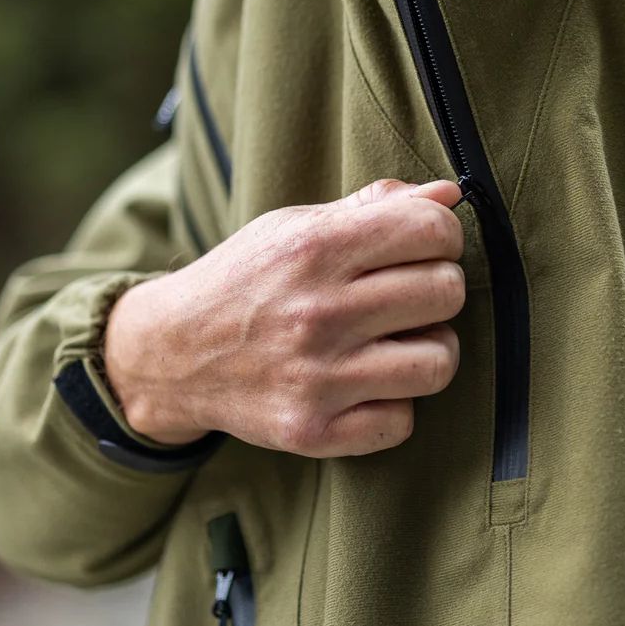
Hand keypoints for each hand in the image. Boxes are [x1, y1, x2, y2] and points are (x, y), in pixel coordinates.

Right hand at [103, 179, 464, 456]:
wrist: (172, 353)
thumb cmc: (248, 281)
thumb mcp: (297, 226)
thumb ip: (375, 207)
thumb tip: (452, 195)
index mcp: (315, 248)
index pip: (432, 229)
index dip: (442, 235)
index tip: (424, 247)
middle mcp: (317, 312)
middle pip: (446, 293)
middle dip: (438, 290)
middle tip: (409, 297)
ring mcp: (316, 377)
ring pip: (439, 362)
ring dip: (429, 350)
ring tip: (397, 343)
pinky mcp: (312, 431)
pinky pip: (403, 422)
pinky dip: (393, 406)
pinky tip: (366, 385)